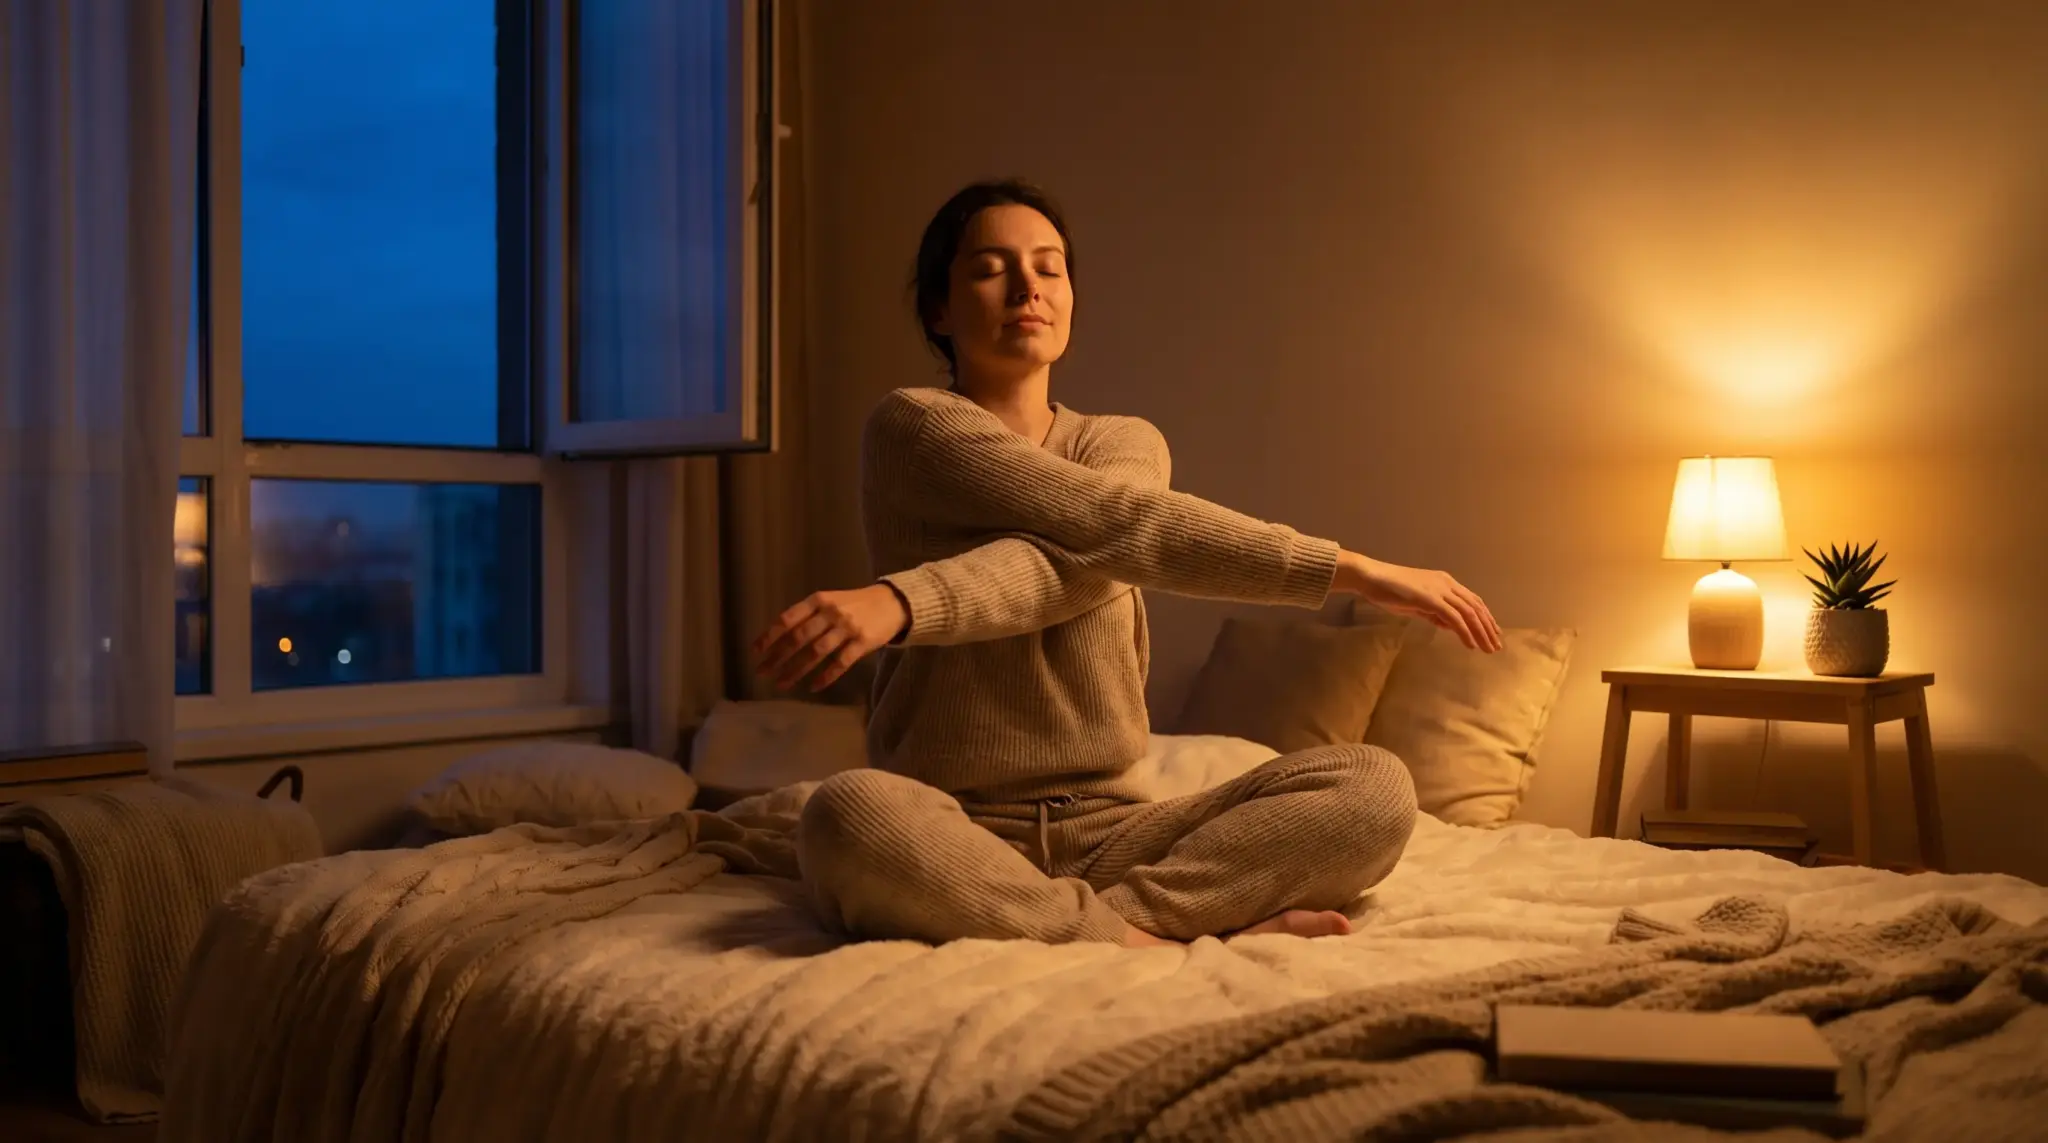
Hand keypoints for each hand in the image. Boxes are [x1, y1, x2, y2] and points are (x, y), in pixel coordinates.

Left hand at [752, 584, 909, 691]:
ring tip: (782, 684)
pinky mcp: (862, 643)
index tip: (755, 652)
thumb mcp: (830, 600)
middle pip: (799, 638)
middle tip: (762, 672)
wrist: (892, 602)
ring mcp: (847, 628)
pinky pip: (840, 663)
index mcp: (819, 600)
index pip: (788, 619)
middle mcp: (831, 613)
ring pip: (816, 653)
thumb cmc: (855, 603)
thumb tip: (778, 637)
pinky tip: (813, 687)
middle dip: (777, 657)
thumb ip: (808, 615)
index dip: (770, 636)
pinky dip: (825, 677)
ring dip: (796, 670)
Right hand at [1334, 551, 1501, 651]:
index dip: (1486, 617)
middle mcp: (1447, 584)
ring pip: (1469, 613)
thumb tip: (1450, 626)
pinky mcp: (1431, 599)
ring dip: (1481, 633)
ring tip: (1488, 649)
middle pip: (1476, 607)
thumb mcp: (1417, 604)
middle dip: (1488, 627)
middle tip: (1496, 645)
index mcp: (1445, 582)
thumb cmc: (1390, 590)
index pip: (1473, 601)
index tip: (1493, 633)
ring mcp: (1440, 590)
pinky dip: (1465, 632)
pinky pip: (1454, 618)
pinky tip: (1471, 645)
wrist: (1373, 578)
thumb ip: (1434, 613)